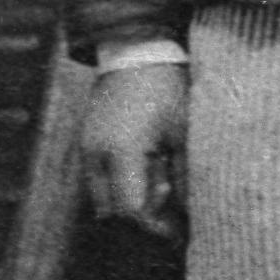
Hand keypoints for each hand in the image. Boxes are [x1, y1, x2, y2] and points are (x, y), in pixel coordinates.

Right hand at [81, 63, 189, 236]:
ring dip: (129, 202)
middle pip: (112, 211)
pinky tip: (147, 168)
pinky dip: (120, 185)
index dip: (156, 226)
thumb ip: (186, 175)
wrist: (135, 49)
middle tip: (170, 208)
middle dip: (142, 217)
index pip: (132, 210)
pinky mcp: (85, 142)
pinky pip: (99, 180)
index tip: (179, 230)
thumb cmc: (166, 87)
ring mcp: (86, 148)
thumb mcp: (185, 131)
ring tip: (161, 182)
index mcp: (122, 152)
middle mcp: (95, 155)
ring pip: (102, 198)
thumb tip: (193, 212)